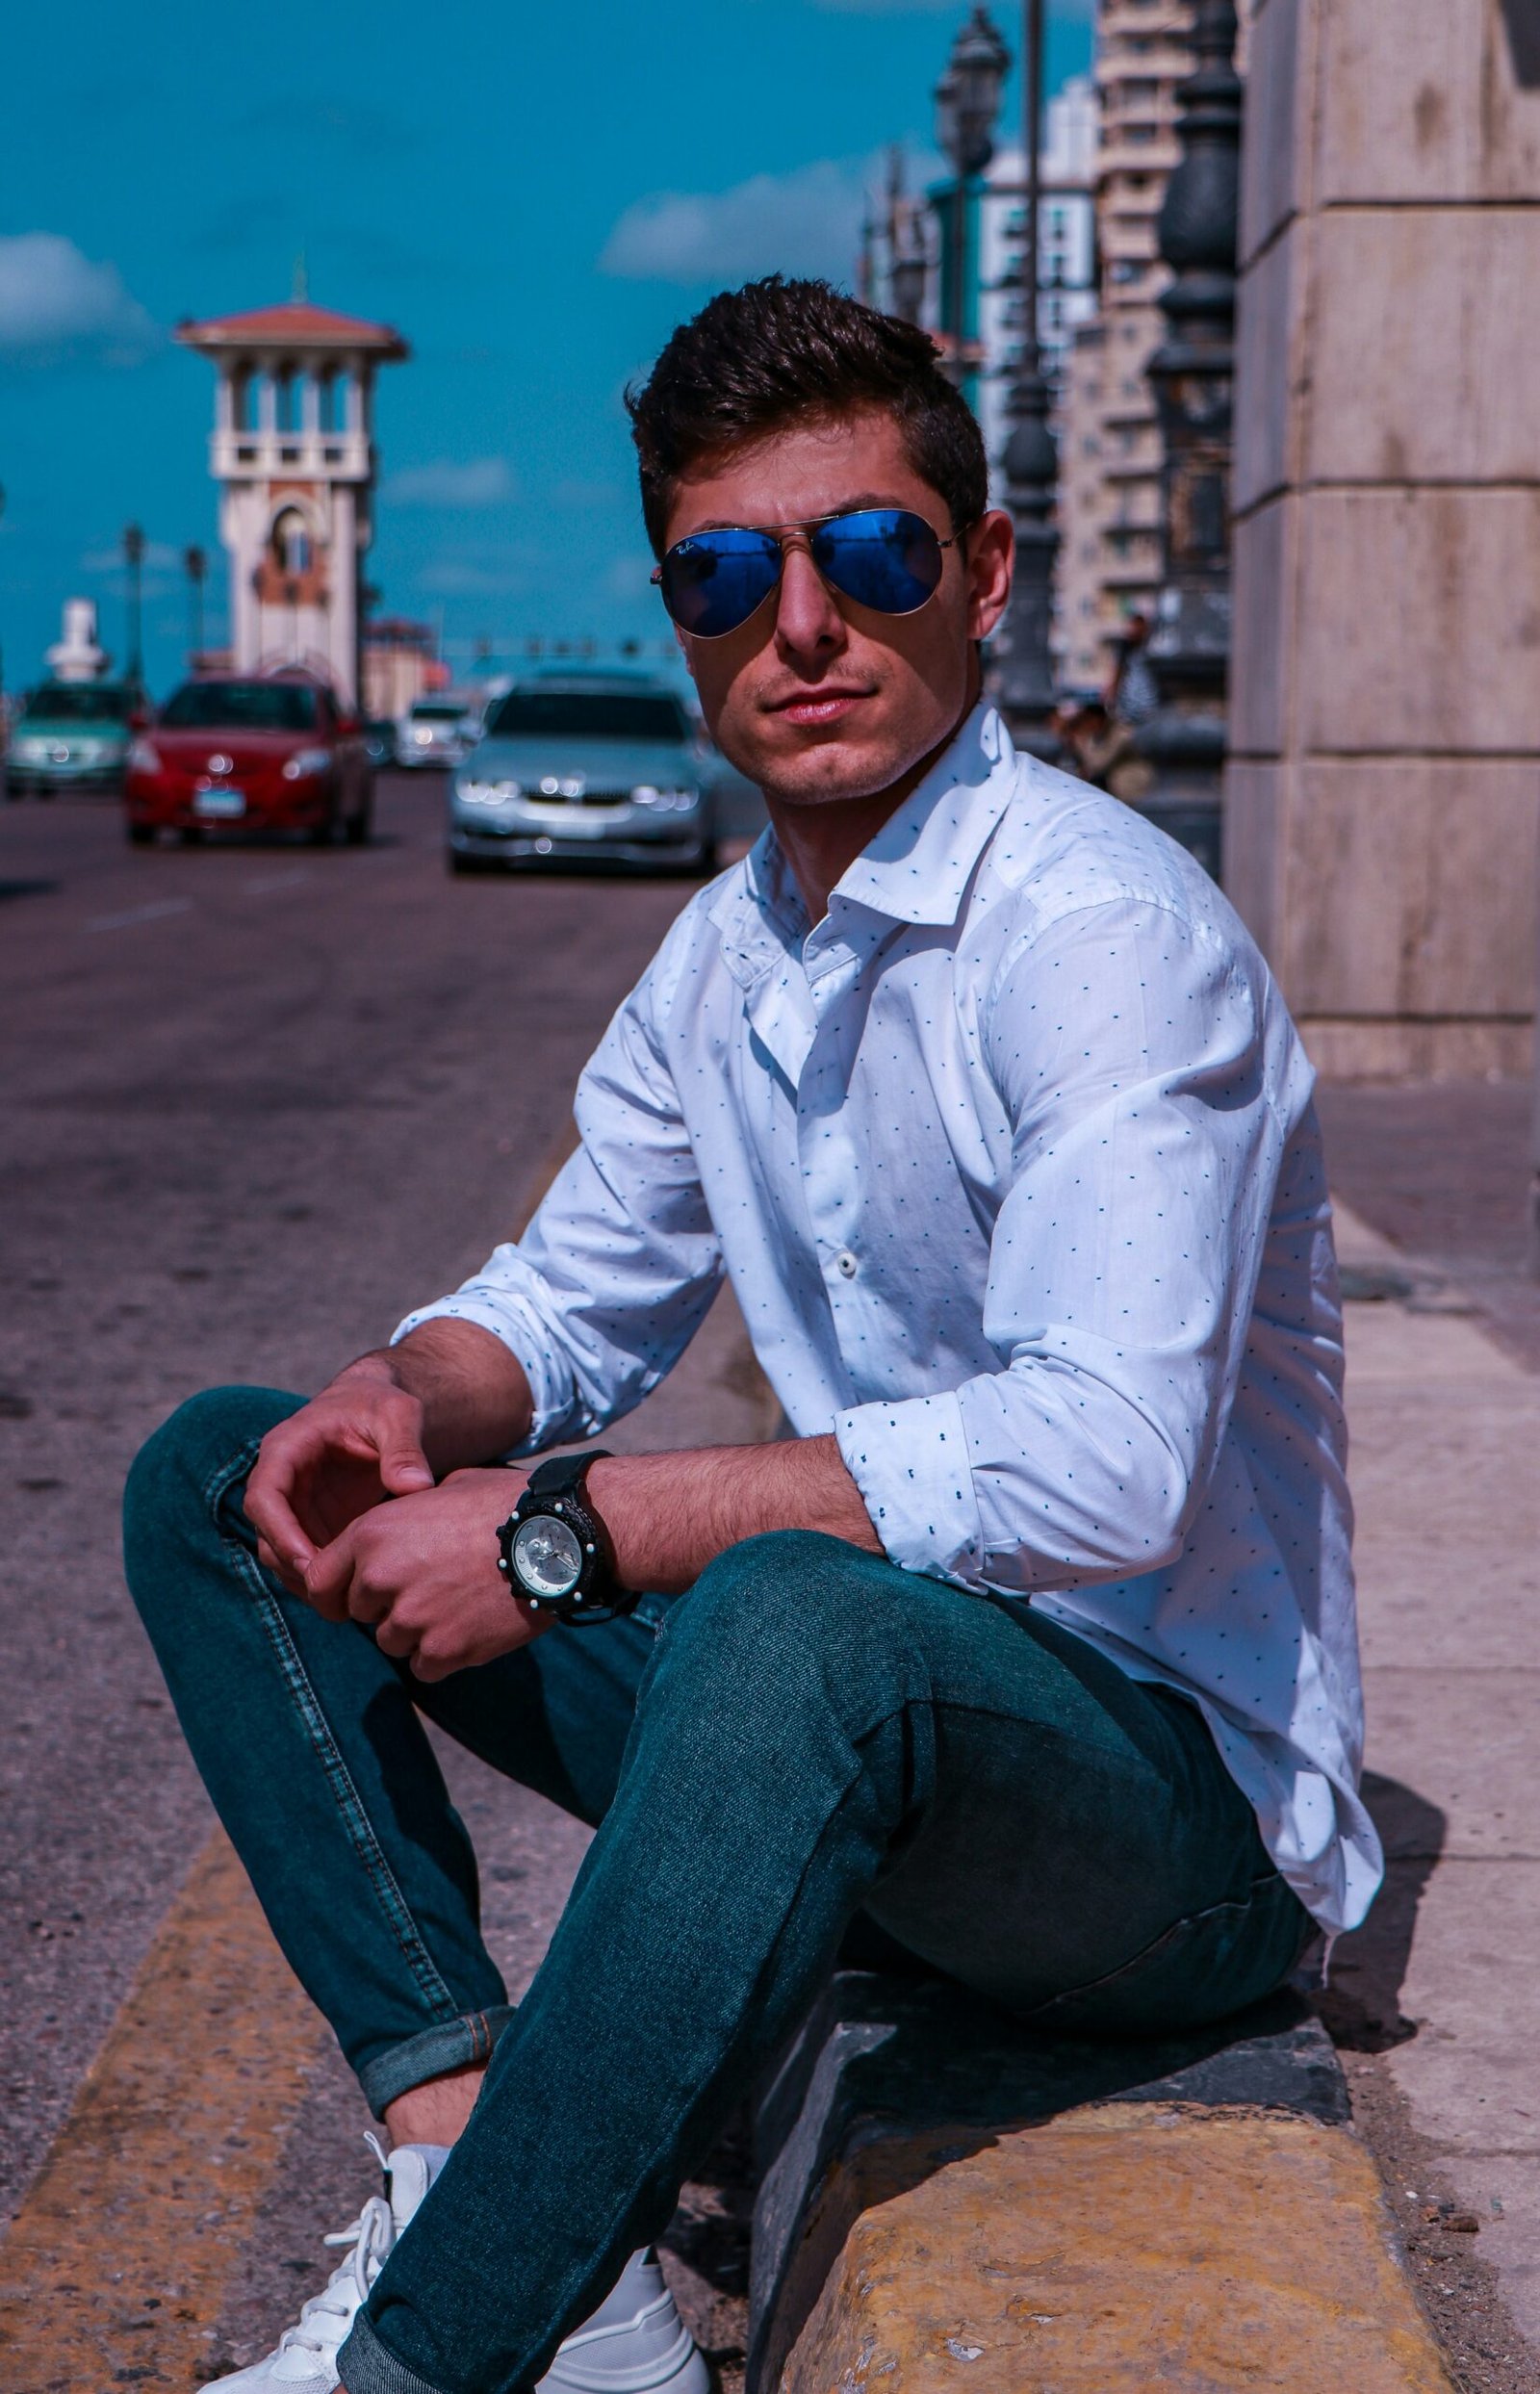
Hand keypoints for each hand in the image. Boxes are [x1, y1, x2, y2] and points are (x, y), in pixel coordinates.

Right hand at [244, 1363, 436, 1591]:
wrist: (379, 1408)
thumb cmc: (383, 1404)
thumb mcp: (398, 1415)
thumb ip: (405, 1447)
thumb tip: (416, 1486)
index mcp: (286, 1448)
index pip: (263, 1497)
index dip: (280, 1533)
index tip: (310, 1564)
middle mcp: (280, 1480)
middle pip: (266, 1533)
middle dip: (294, 1566)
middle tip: (333, 1593)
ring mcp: (293, 1505)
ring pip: (280, 1554)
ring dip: (305, 1579)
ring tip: (344, 1600)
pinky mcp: (311, 1523)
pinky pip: (304, 1558)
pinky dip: (322, 1577)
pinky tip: (354, 1591)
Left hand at [299, 1468, 547, 1680]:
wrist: (556, 1535)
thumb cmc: (502, 1503)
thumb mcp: (440, 1491)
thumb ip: (402, 1519)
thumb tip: (391, 1535)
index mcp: (372, 1533)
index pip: (319, 1582)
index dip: (335, 1592)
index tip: (354, 1598)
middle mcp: (381, 1577)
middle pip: (360, 1614)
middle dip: (387, 1607)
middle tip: (431, 1589)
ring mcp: (412, 1618)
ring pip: (392, 1643)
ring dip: (417, 1632)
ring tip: (458, 1603)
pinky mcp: (444, 1649)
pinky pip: (424, 1667)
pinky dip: (444, 1654)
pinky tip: (472, 1626)